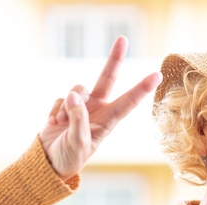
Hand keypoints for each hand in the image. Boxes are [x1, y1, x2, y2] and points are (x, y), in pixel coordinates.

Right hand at [39, 36, 162, 179]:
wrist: (49, 163)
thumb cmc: (70, 157)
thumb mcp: (78, 143)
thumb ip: (78, 119)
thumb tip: (75, 94)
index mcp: (108, 121)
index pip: (128, 101)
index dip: (142, 88)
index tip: (157, 75)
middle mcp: (98, 109)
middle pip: (107, 79)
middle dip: (114, 59)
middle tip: (123, 39)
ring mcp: (81, 106)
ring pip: (77, 89)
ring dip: (68, 105)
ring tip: (63, 124)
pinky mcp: (64, 105)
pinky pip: (60, 98)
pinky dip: (55, 111)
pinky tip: (55, 125)